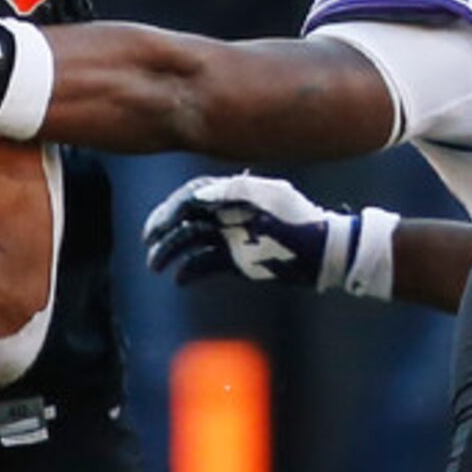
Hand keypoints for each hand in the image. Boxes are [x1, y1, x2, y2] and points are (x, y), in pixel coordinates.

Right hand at [143, 173, 356, 290]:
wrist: (323, 251)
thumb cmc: (299, 220)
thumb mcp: (272, 199)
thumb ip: (236, 192)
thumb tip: (198, 194)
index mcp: (234, 195)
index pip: (192, 197)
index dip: (170, 208)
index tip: (158, 225)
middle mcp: (228, 214)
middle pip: (185, 218)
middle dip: (164, 230)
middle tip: (148, 244)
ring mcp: (230, 238)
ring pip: (190, 242)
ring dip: (170, 252)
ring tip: (156, 267)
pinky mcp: (235, 262)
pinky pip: (204, 265)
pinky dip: (189, 272)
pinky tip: (178, 280)